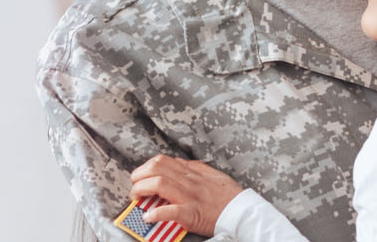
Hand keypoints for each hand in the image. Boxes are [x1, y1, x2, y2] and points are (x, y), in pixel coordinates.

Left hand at [129, 154, 245, 236]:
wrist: (242, 212)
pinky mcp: (191, 214)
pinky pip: (169, 211)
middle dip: (138, 176)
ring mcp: (189, 197)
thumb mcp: (213, 175)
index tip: (141, 175)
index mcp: (192, 172)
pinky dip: (155, 214)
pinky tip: (148, 217)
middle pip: (156, 169)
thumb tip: (179, 162)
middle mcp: (189, 182)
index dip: (146, 166)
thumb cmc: (229, 196)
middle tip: (134, 187)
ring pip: (158, 184)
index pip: (163, 161)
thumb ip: (195, 168)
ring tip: (136, 199)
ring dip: (141, 190)